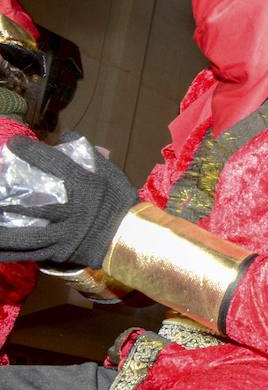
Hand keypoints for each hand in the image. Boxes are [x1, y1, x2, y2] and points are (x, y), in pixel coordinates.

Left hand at [0, 134, 137, 266]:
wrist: (133, 238)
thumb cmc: (122, 203)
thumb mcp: (112, 174)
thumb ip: (91, 155)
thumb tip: (67, 135)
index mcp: (85, 188)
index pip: (55, 165)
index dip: (31, 153)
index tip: (13, 144)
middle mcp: (71, 212)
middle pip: (32, 205)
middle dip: (6, 199)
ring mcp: (64, 235)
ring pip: (26, 236)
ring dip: (2, 234)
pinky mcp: (60, 252)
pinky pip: (31, 253)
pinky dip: (11, 252)